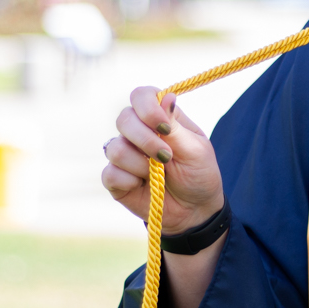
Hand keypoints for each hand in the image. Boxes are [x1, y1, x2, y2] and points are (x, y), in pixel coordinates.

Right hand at [99, 87, 223, 233]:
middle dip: (145, 139)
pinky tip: (142, 186)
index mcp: (159, 118)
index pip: (141, 96)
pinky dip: (129, 181)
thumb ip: (176, 126)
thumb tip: (166, 96)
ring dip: (140, 164)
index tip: (164, 127)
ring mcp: (125, 155)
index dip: (147, 107)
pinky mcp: (116, 179)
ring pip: (114, 148)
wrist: (195, 211)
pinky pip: (110, 174)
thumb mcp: (195, 150)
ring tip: (158, 174)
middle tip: (167, 156)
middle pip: (124, 119)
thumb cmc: (198, 174)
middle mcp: (138, 133)